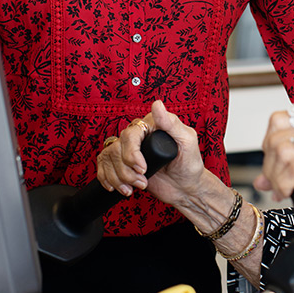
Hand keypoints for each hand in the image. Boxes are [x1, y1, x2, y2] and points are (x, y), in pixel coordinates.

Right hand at [95, 100, 209, 206]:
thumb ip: (172, 123)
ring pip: (108, 158)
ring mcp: (129, 151)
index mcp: (151, 125)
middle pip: (116, 148)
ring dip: (118, 177)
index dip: (131, 153)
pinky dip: (107, 179)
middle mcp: (138, 136)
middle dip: (126, 170)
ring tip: (135, 187)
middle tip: (142, 181)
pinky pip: (103, 166)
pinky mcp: (123, 165)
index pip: (130, 134)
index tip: (142, 168)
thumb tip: (157, 104)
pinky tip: (117, 187)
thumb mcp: (187, 141)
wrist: (185, 188)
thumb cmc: (190, 164)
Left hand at [255, 105, 293, 234]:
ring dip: (278, 179)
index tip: (276, 168)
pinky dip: (287, 185)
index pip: (277, 121)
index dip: (269, 148)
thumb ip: (286, 169)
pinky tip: (293, 193)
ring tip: (286, 191)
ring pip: (284, 153)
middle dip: (270, 168)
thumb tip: (260, 179)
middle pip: (276, 139)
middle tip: (278, 186)